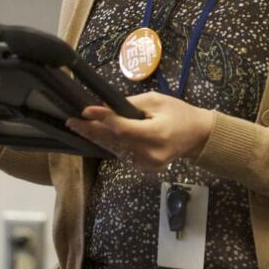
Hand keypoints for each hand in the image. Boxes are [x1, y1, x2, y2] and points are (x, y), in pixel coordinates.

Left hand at [65, 92, 212, 172]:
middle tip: (71, 121)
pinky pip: (122, 154)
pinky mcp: (145, 168)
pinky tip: (97, 136)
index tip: (85, 110)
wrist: (197, 136)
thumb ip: (130, 105)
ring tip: (78, 127)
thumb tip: (103, 107)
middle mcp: (150, 153)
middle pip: (114, 142)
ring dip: (96, 138)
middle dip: (91, 131)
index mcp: (157, 133)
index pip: (123, 128)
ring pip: (115, 150)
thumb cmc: (179, 113)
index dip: (103, 120)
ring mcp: (147, 163)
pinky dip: (110, 144)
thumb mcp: (157, 100)